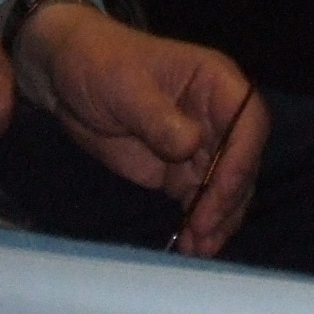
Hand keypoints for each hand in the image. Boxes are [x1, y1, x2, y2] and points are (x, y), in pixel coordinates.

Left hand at [13, 5, 267, 256]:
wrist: (65, 76)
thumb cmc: (100, 65)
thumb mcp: (125, 86)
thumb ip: (158, 117)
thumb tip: (192, 146)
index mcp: (215, 82)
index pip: (249, 121)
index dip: (241, 158)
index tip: (219, 192)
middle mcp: (217, 116)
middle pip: (242, 162)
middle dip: (227, 199)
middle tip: (203, 231)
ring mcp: (201, 147)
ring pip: (226, 189)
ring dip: (218, 219)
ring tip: (198, 248)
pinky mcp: (180, 173)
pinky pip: (200, 201)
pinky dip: (200, 224)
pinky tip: (191, 246)